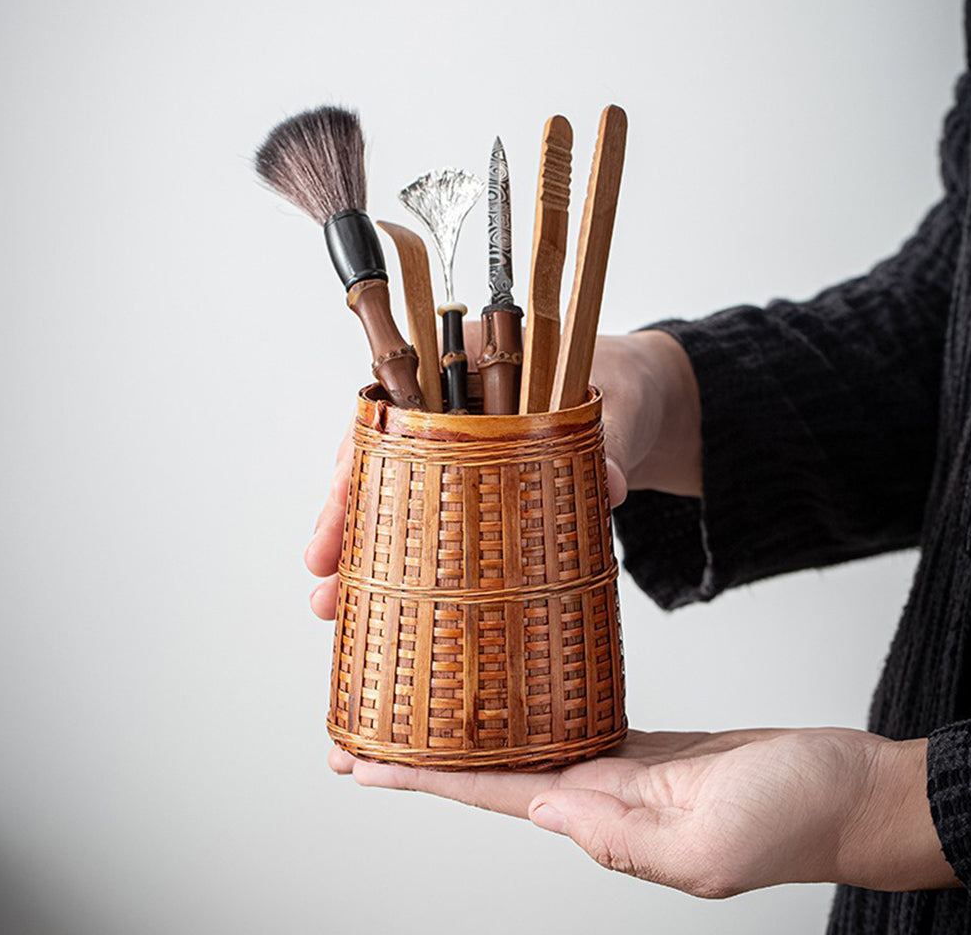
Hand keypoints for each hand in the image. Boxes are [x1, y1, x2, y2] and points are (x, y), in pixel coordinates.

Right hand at [304, 328, 700, 618]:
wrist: (647, 401)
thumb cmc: (621, 382)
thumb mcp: (617, 405)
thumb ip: (606, 443)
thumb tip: (607, 487)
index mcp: (466, 365)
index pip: (394, 413)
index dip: (359, 466)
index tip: (339, 513)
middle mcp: (451, 410)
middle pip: (382, 464)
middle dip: (347, 523)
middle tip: (323, 582)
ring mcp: (463, 454)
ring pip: (399, 499)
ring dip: (369, 552)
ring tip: (336, 605)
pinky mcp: (482, 492)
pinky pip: (439, 524)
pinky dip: (411, 560)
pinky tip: (387, 599)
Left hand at [329, 727, 956, 895]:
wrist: (847, 790)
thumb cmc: (792, 818)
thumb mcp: (708, 842)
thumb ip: (623, 833)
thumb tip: (545, 808)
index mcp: (603, 819)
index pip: (491, 793)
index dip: (423, 777)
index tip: (361, 761)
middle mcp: (598, 797)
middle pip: (492, 768)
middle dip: (427, 750)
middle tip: (365, 724)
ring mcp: (622, 770)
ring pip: (527, 741)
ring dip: (473, 726)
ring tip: (424, 702)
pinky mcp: (649, 745)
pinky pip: (574, 718)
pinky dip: (533, 706)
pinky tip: (512, 689)